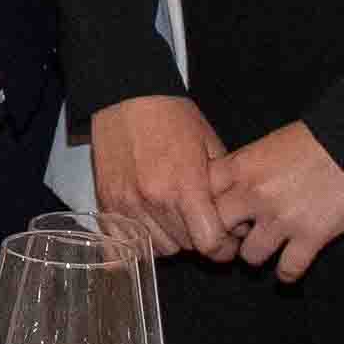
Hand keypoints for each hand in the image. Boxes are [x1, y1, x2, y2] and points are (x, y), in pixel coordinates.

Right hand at [80, 94, 227, 261]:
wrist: (127, 96)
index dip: (223, 247)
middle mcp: (154, 200)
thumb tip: (236, 221)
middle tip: (202, 222)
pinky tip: (151, 224)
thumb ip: (223, 187)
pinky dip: (141, 239)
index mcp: (184, 186)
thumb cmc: (172, 116)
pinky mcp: (106, 203)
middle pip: (185, 248)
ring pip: (158, 248)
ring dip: (172, 239)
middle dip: (199, 240)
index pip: (209, 244)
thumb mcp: (210, 144)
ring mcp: (126, 204)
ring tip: (176, 219)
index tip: (226, 240)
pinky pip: (125, 242)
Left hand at [204, 125, 343, 279]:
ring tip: (268, 246)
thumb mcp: (269, 145)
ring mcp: (283, 219)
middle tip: (234, 237)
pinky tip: (289, 265)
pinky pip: (287, 271)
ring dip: (257, 254)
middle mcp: (256, 195)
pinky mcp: (311, 237)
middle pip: (216, 230)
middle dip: (224, 236)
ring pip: (250, 257)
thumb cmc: (317, 139)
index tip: (210, 214)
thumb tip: (227, 191)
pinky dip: (287, 273)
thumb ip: (244, 169)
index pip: (200, 196)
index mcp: (242, 167)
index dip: (202, 208)